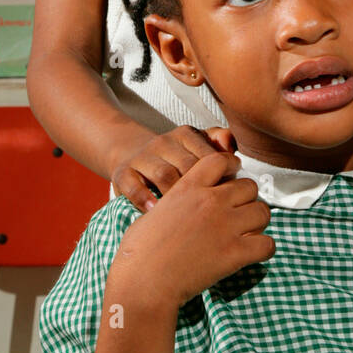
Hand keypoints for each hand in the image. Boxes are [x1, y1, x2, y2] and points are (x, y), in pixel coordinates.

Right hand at [109, 149, 274, 308]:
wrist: (143, 282)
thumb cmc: (139, 251)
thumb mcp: (153, 212)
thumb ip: (174, 202)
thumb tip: (179, 207)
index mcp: (188, 187)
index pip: (221, 160)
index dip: (231, 166)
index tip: (232, 175)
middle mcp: (211, 201)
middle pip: (249, 186)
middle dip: (247, 199)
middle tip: (239, 213)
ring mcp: (225, 226)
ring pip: (263, 212)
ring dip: (258, 222)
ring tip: (247, 233)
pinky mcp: (234, 253)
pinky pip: (267, 244)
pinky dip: (263, 249)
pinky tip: (251, 254)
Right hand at [110, 125, 238, 211]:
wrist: (133, 156)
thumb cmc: (175, 160)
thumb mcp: (198, 148)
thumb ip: (218, 144)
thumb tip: (230, 146)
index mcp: (186, 134)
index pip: (209, 155)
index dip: (221, 178)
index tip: (227, 197)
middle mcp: (163, 142)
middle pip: (188, 166)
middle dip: (200, 191)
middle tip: (210, 214)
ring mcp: (142, 156)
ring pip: (164, 175)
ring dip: (176, 197)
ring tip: (186, 218)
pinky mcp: (122, 172)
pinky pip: (133, 186)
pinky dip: (144, 199)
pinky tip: (155, 211)